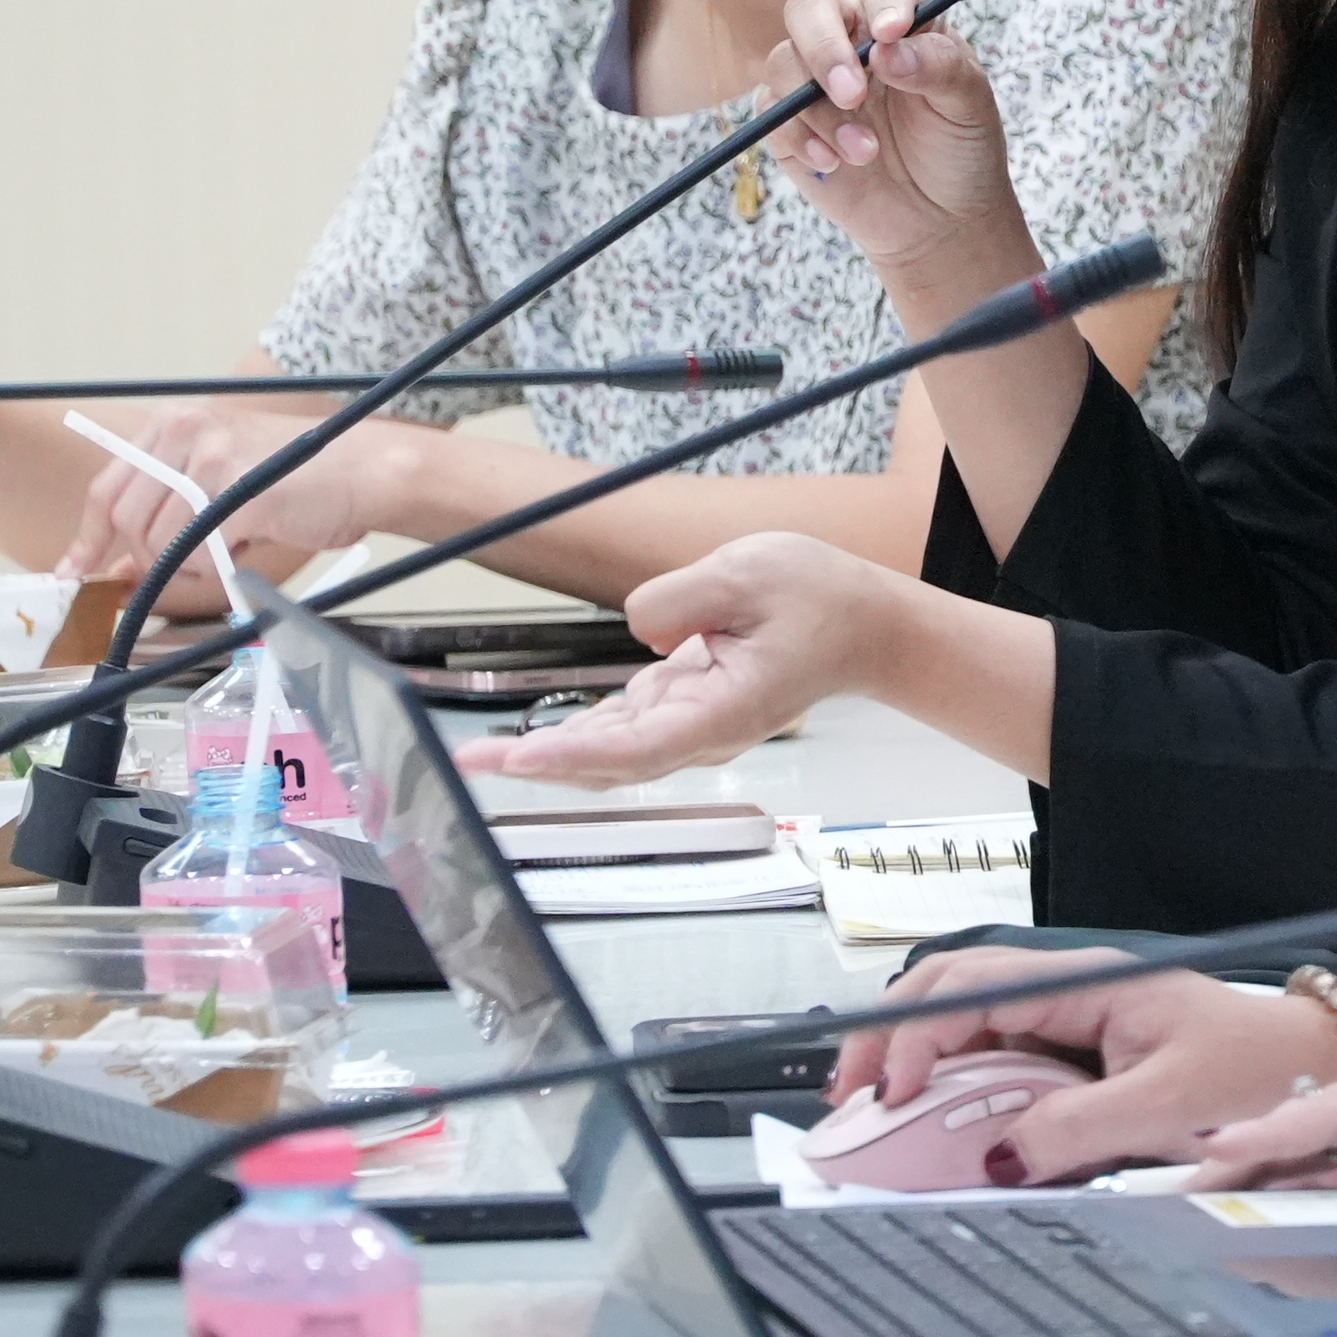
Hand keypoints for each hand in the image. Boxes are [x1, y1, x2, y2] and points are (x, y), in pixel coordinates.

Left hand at [55, 403, 398, 588]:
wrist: (366, 470)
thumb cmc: (302, 479)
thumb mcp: (222, 479)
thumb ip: (169, 511)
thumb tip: (121, 567)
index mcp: (174, 424)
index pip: (108, 488)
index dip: (89, 538)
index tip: (76, 571)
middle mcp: (185, 432)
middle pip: (126, 521)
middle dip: (148, 558)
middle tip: (185, 566)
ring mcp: (210, 459)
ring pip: (156, 544)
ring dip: (185, 566)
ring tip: (228, 549)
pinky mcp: (238, 491)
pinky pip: (197, 554)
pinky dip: (215, 568)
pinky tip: (244, 549)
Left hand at [453, 532, 879, 787]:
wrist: (865, 626)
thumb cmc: (820, 600)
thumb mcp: (749, 571)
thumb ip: (681, 598)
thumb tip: (637, 629)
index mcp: (722, 709)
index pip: (634, 745)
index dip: (570, 755)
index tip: (518, 759)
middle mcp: (704, 731)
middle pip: (611, 761)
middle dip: (538, 765)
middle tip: (471, 764)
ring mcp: (695, 725)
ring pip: (613, 751)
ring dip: (552, 754)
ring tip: (487, 755)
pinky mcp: (688, 707)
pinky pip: (627, 728)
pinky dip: (581, 734)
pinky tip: (539, 736)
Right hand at [766, 0, 1040, 292]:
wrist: (939, 219)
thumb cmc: (959, 149)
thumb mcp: (968, 106)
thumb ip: (938, 68)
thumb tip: (888, 49)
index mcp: (899, 24)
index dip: (883, 3)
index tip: (891, 33)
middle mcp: (851, 41)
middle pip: (809, 9)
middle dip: (825, 48)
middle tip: (853, 95)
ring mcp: (815, 82)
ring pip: (783, 63)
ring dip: (821, 111)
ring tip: (867, 152)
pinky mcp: (790, 125)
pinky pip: (771, 116)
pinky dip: (800, 138)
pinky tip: (834, 163)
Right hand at [837, 952, 1336, 1182]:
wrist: (1318, 1069)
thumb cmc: (1263, 1072)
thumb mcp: (1171, 1108)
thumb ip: (1080, 1130)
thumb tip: (999, 1158)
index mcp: (1092, 982)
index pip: (975, 990)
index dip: (918, 1037)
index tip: (890, 1093)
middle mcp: (1074, 990)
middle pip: (953, 994)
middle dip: (890, 1037)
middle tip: (850, 1101)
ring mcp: (1073, 1019)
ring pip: (971, 1027)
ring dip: (919, 1063)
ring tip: (878, 1116)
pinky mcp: (1081, 1054)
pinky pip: (1003, 1063)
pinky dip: (960, 1090)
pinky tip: (938, 1124)